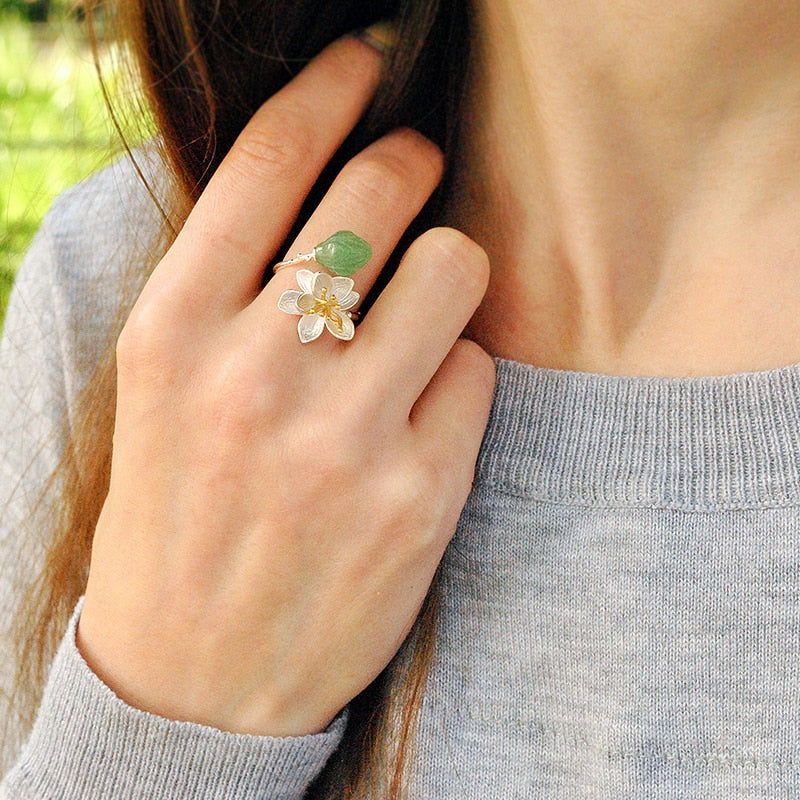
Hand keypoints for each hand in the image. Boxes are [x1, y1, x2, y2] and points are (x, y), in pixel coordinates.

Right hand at [77, 32, 494, 736]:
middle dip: (412, 160)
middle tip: (416, 168)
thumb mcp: (165, 394)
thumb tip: (328, 191)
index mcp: (170, 335)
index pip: (267, 162)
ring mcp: (341, 438)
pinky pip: (477, 372)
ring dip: (447, 271)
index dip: (329, 88)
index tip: (367, 60)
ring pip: (452, 267)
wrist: (194, 676)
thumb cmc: (177, 520)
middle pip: (379, 191)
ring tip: (417, 317)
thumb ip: (232, 292)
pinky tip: (419, 417)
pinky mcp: (416, 495)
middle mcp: (253, 375)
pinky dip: (458, 376)